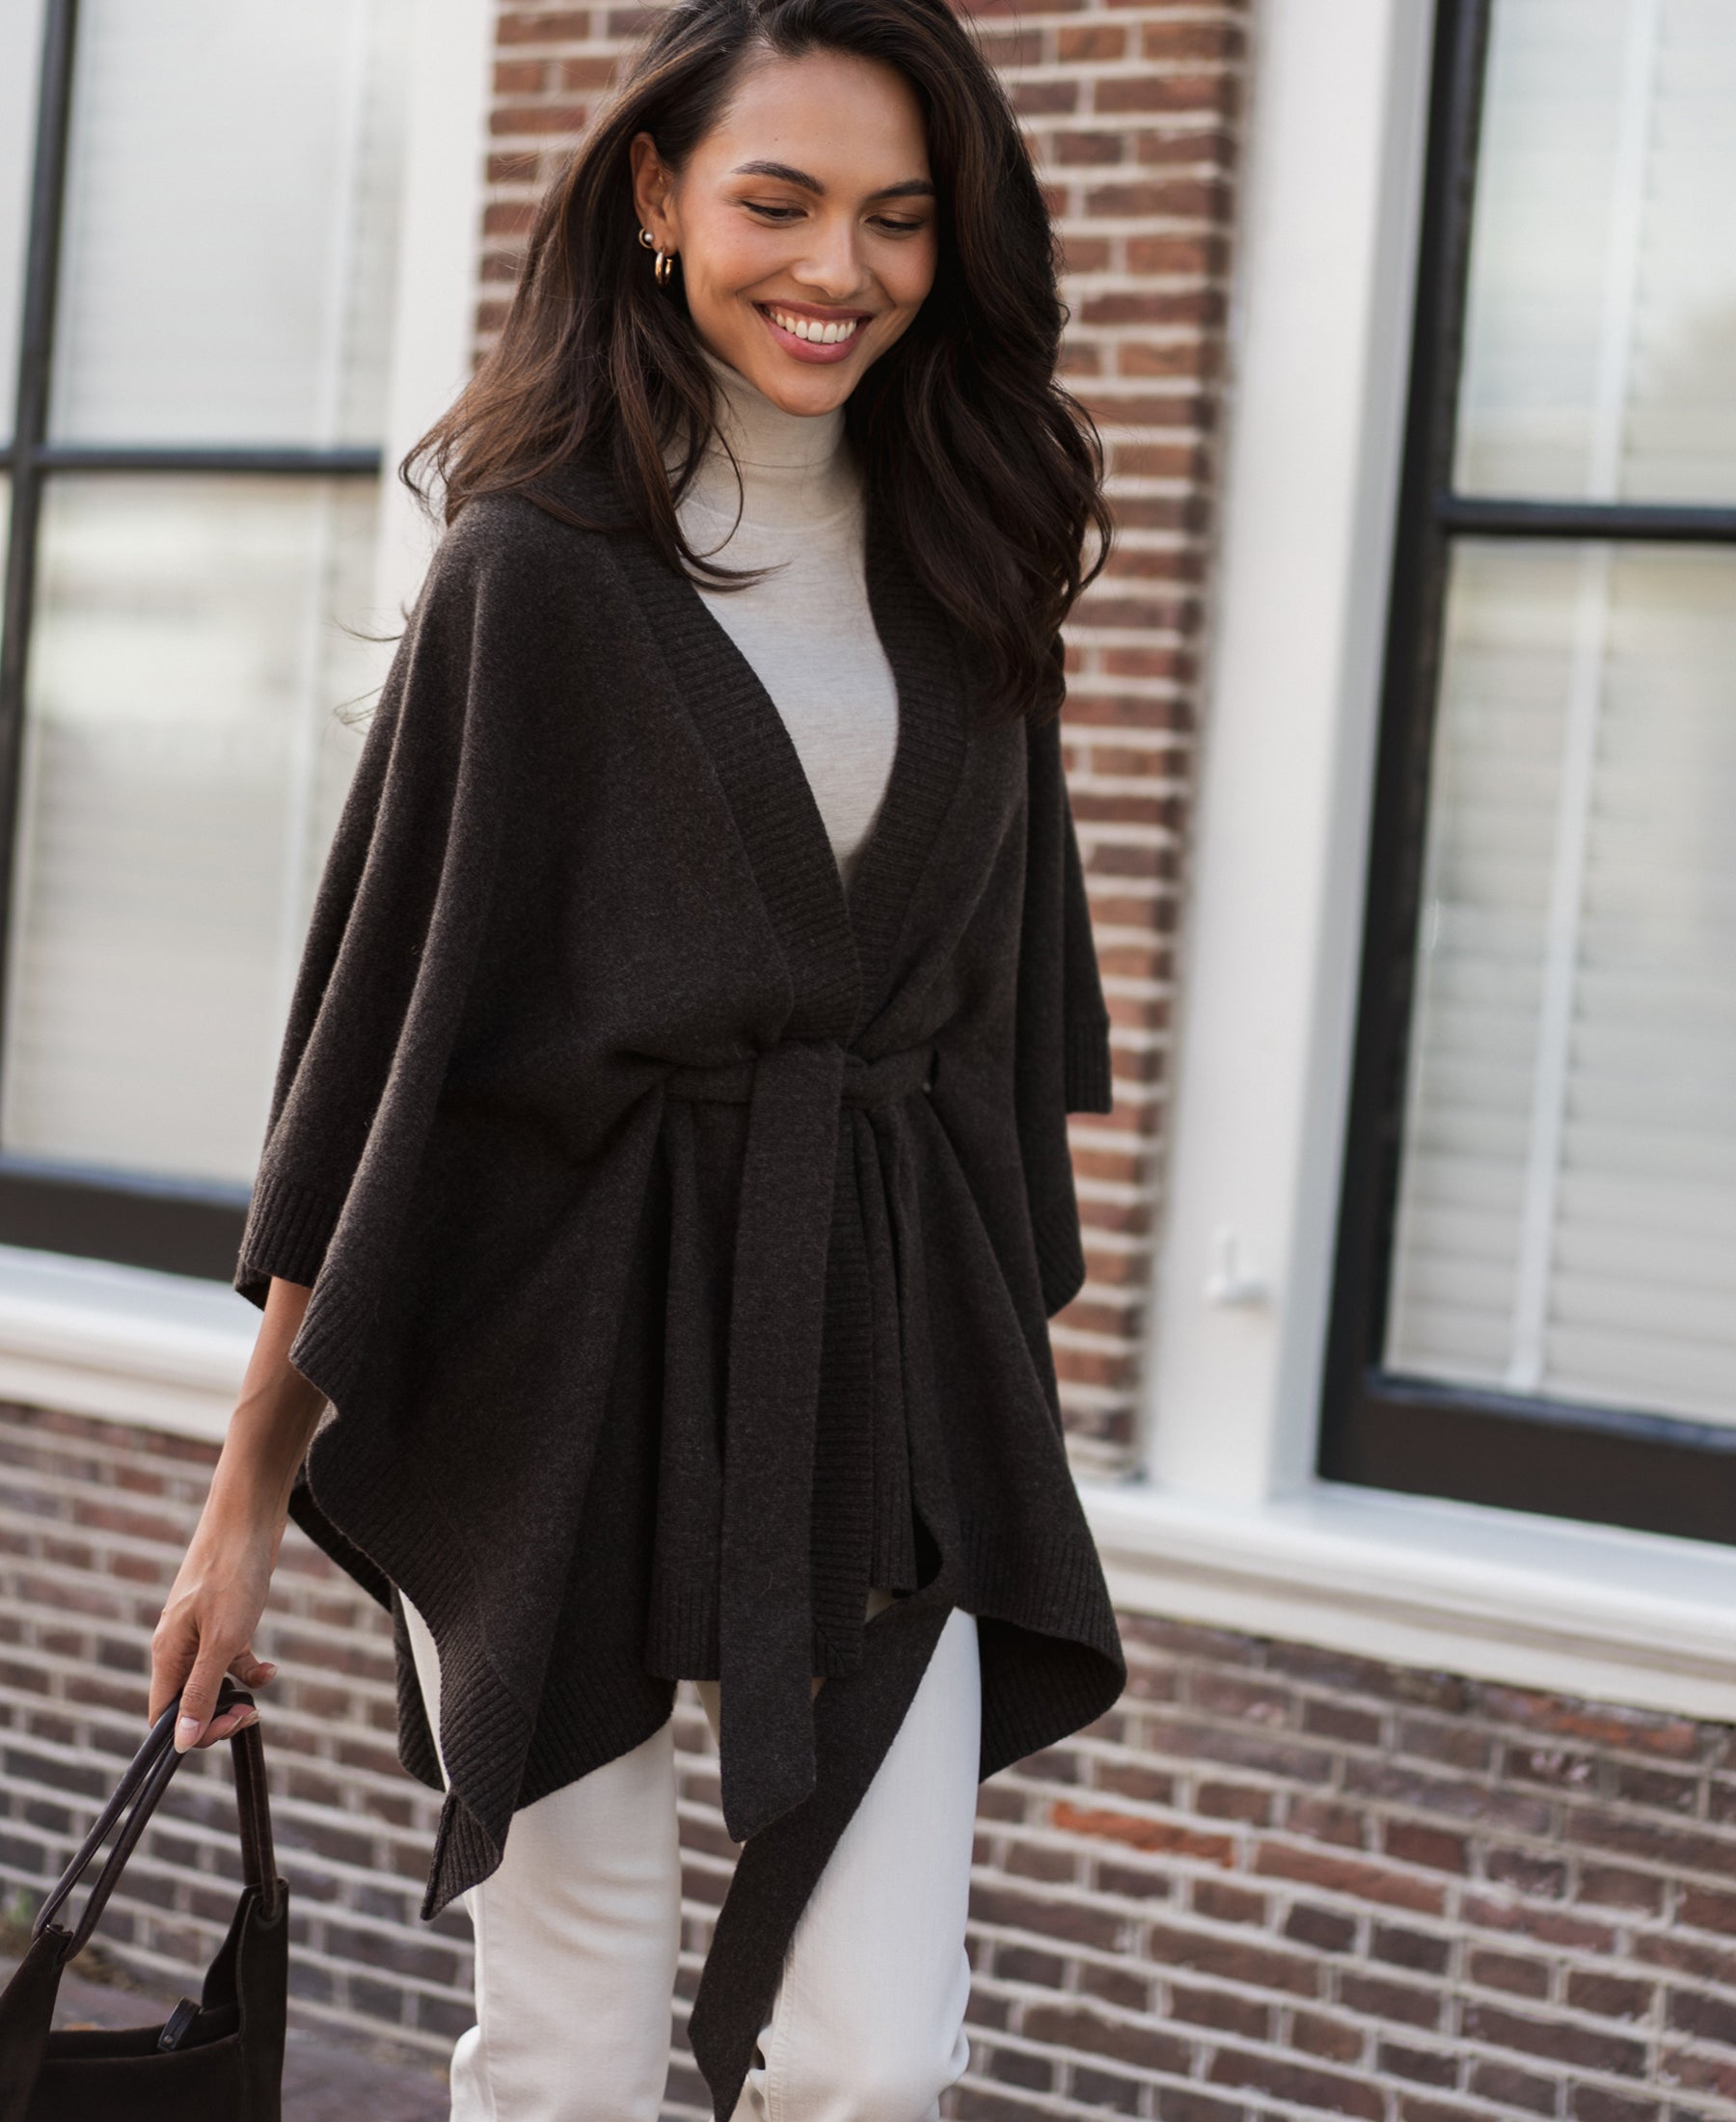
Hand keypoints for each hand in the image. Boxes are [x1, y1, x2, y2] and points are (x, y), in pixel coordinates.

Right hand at [150, 1523, 279, 1751]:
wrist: (250, 1517)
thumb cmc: (232, 1574)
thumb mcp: (222, 1641)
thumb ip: (201, 1692)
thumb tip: (183, 1742)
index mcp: (167, 1653)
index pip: (163, 1715)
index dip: (191, 1732)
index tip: (228, 1725)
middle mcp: (178, 1645)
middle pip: (188, 1701)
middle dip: (219, 1715)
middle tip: (251, 1713)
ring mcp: (201, 1631)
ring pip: (213, 1680)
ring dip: (237, 1693)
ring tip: (263, 1687)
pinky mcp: (225, 1618)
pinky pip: (231, 1657)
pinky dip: (250, 1667)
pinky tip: (271, 1667)